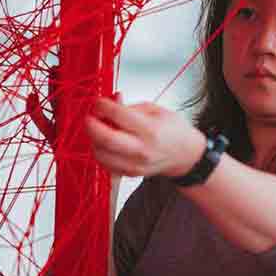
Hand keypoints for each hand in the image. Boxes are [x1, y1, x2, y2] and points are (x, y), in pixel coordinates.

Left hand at [84, 95, 205, 177]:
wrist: (185, 154)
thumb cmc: (173, 130)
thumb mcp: (156, 110)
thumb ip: (131, 107)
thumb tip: (110, 103)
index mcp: (151, 129)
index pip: (118, 115)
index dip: (103, 106)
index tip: (99, 103)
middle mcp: (142, 149)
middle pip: (106, 138)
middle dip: (91, 125)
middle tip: (90, 117)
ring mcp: (135, 164)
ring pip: (101, 154)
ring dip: (94, 140)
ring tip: (99, 130)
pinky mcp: (130, 173)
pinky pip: (105, 164)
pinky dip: (101, 152)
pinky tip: (106, 144)